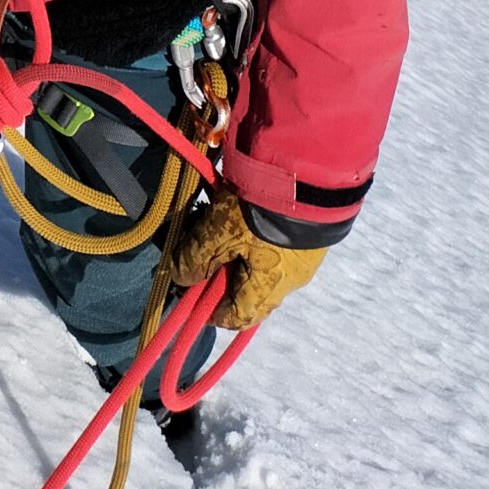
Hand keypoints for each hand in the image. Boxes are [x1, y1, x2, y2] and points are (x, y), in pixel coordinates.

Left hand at [170, 191, 327, 327]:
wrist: (303, 171)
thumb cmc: (258, 211)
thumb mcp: (217, 231)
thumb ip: (195, 257)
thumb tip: (180, 279)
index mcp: (270, 288)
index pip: (238, 317)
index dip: (211, 311)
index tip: (190, 291)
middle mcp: (291, 279)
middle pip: (249, 288)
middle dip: (221, 272)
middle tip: (200, 247)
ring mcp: (304, 253)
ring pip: (261, 262)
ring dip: (235, 248)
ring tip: (214, 220)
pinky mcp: (308, 228)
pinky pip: (275, 241)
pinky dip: (253, 232)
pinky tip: (237, 206)